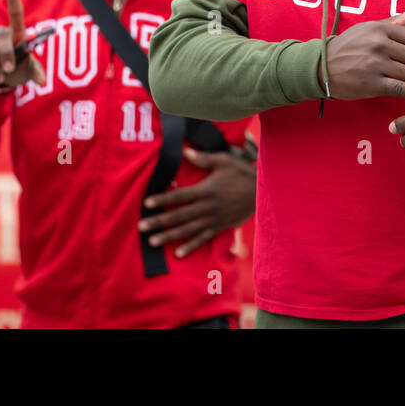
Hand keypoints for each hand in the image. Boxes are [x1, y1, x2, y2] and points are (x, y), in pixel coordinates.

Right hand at [0, 0, 45, 90]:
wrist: (3, 79)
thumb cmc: (20, 68)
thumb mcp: (29, 70)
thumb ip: (35, 72)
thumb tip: (42, 80)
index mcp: (17, 33)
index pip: (15, 13)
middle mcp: (0, 35)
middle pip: (1, 36)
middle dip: (5, 53)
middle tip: (9, 69)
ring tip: (1, 80)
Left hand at [138, 148, 256, 257]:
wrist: (262, 191)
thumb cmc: (241, 173)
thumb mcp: (223, 161)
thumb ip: (203, 159)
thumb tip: (185, 151)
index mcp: (206, 190)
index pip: (179, 196)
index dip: (162, 199)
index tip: (147, 203)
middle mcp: (207, 207)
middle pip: (179, 215)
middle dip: (159, 221)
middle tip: (142, 227)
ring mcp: (213, 219)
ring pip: (188, 230)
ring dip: (169, 236)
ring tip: (153, 241)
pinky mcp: (220, 227)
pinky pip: (203, 238)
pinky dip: (191, 246)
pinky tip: (178, 253)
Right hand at [323, 5, 404, 102]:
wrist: (321, 68)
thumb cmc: (346, 47)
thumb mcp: (368, 29)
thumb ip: (395, 22)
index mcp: (379, 29)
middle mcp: (379, 45)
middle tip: (398, 67)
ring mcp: (376, 65)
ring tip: (392, 77)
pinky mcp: (373, 84)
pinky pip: (403, 89)